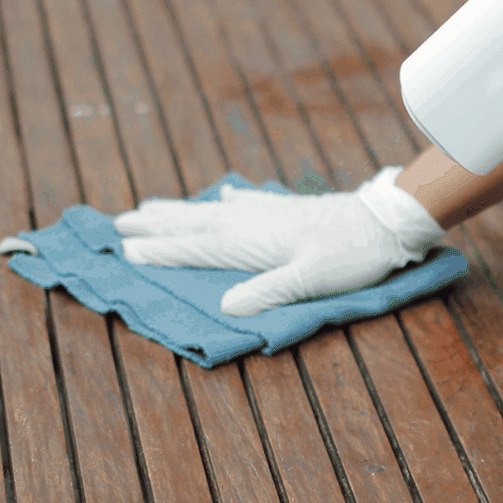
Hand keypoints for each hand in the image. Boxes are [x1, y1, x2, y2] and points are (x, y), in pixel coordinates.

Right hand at [113, 167, 444, 315]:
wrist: (385, 222)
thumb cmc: (351, 255)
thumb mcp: (311, 279)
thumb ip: (269, 291)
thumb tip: (225, 308)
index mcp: (252, 241)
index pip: (196, 246)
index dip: (160, 250)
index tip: (124, 247)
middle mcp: (252, 221)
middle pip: (194, 222)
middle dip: (156, 223)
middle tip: (117, 220)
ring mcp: (268, 212)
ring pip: (213, 209)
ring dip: (181, 209)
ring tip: (150, 205)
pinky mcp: (286, 208)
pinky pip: (244, 202)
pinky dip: (227, 199)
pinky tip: (223, 194)